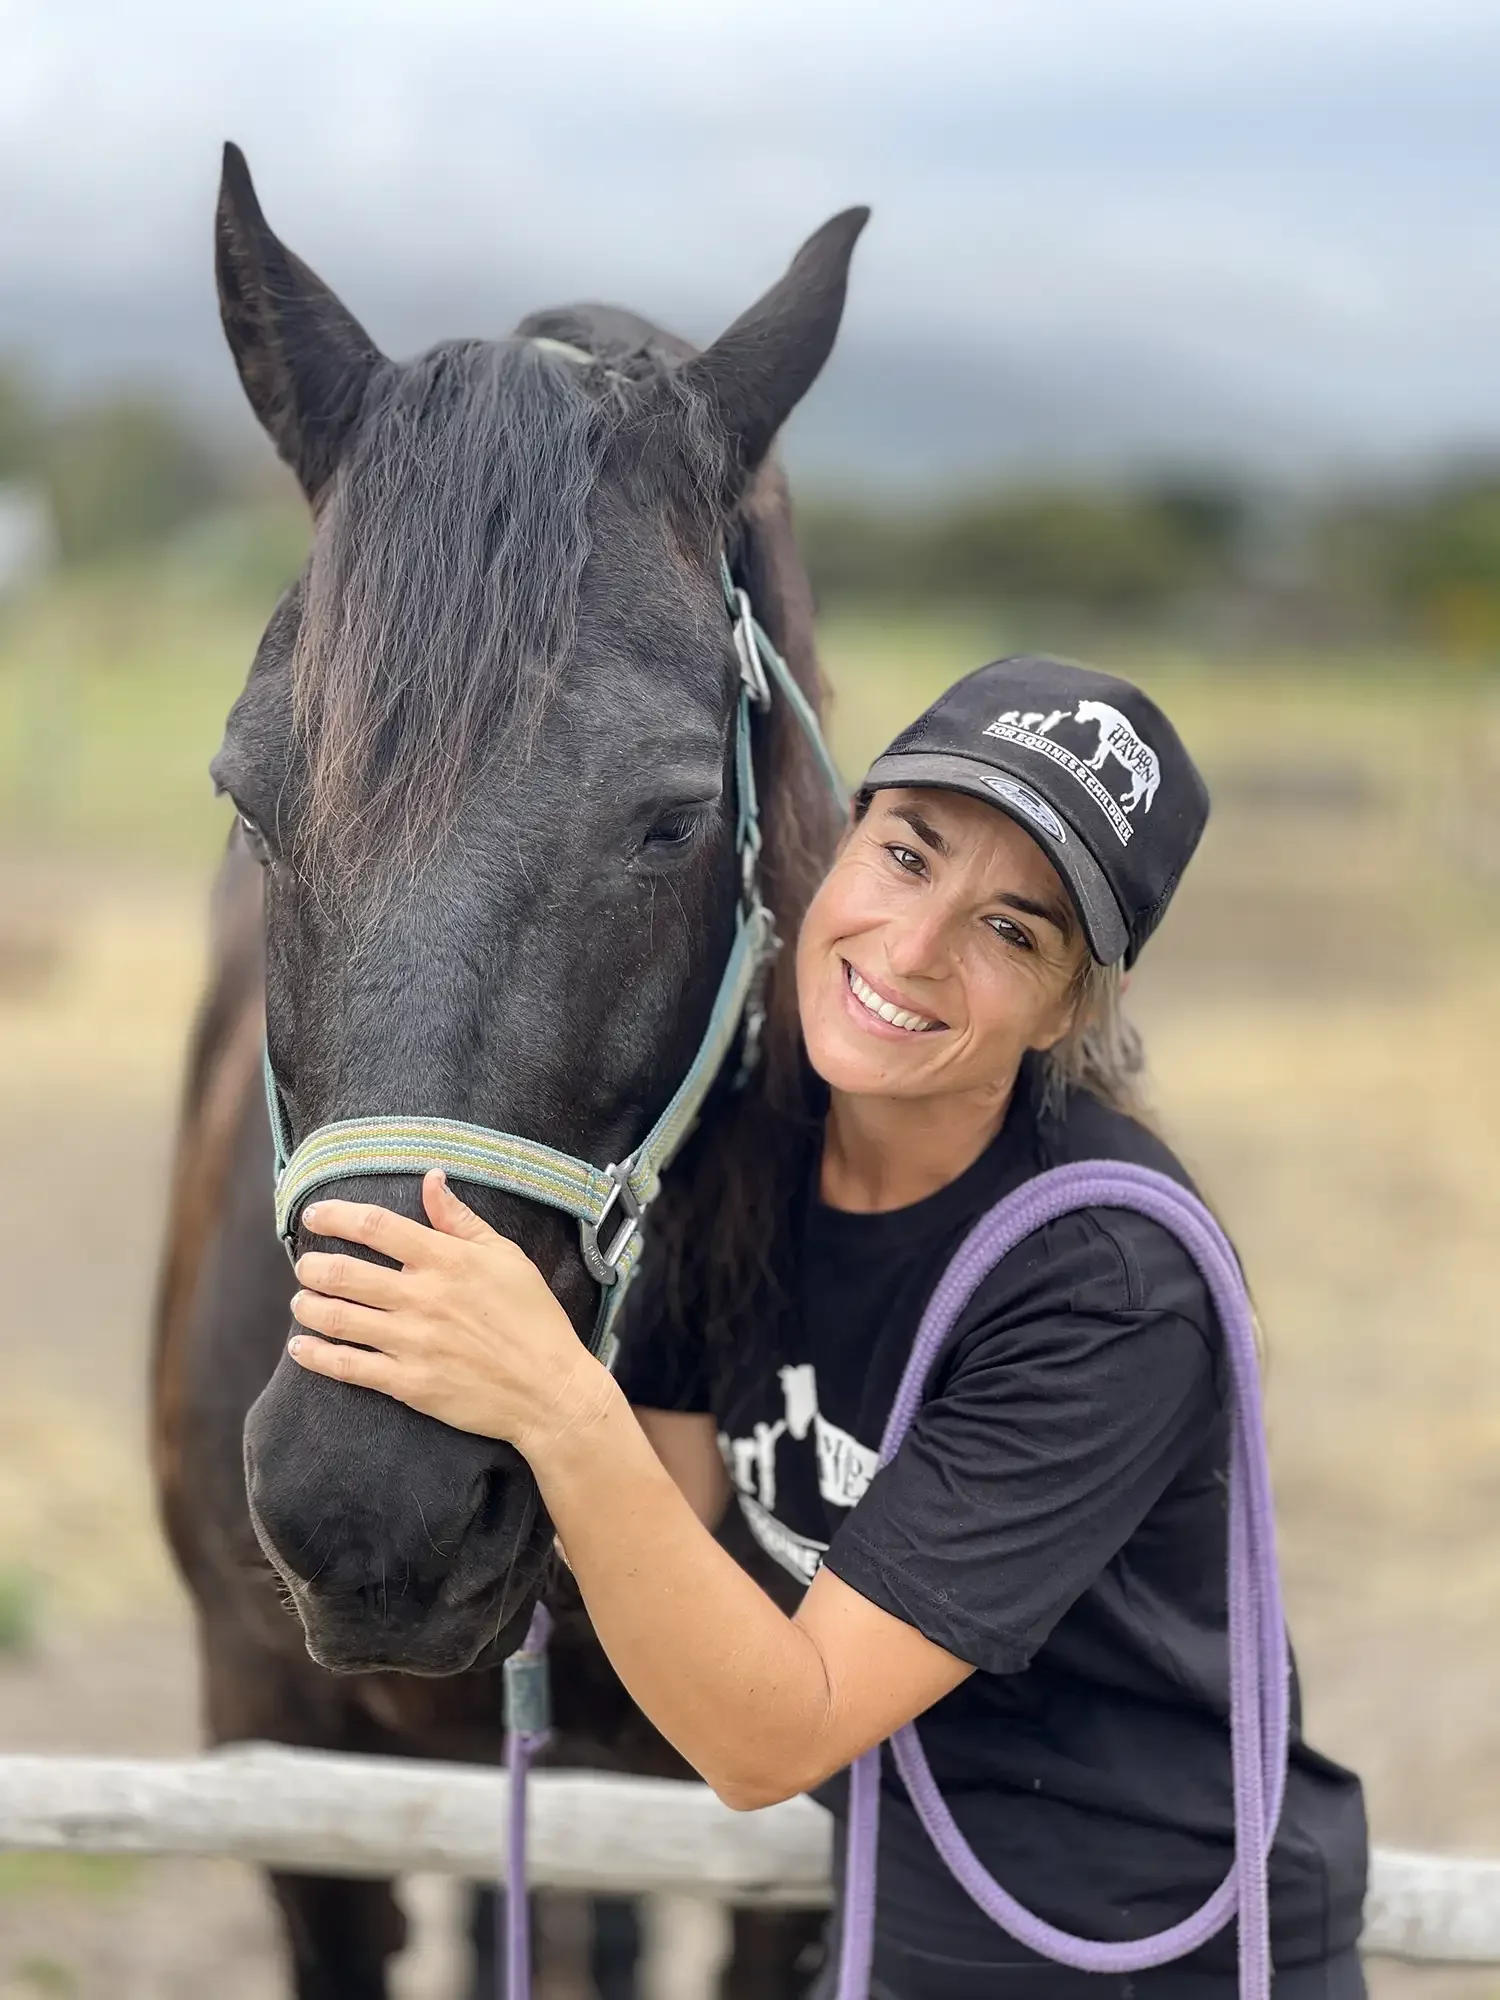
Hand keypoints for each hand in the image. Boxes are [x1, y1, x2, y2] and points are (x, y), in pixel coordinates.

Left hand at [285, 1170, 613, 1459]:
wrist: (549, 1389)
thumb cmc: (533, 1318)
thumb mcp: (506, 1257)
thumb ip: (461, 1220)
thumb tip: (431, 1179)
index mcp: (446, 1260)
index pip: (375, 1226)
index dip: (336, 1216)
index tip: (314, 1215)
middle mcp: (422, 1297)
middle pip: (345, 1273)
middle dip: (312, 1266)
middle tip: (305, 1266)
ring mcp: (412, 1342)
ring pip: (338, 1318)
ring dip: (309, 1307)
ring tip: (301, 1302)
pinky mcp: (408, 1383)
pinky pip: (349, 1367)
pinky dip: (316, 1356)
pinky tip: (301, 1348)